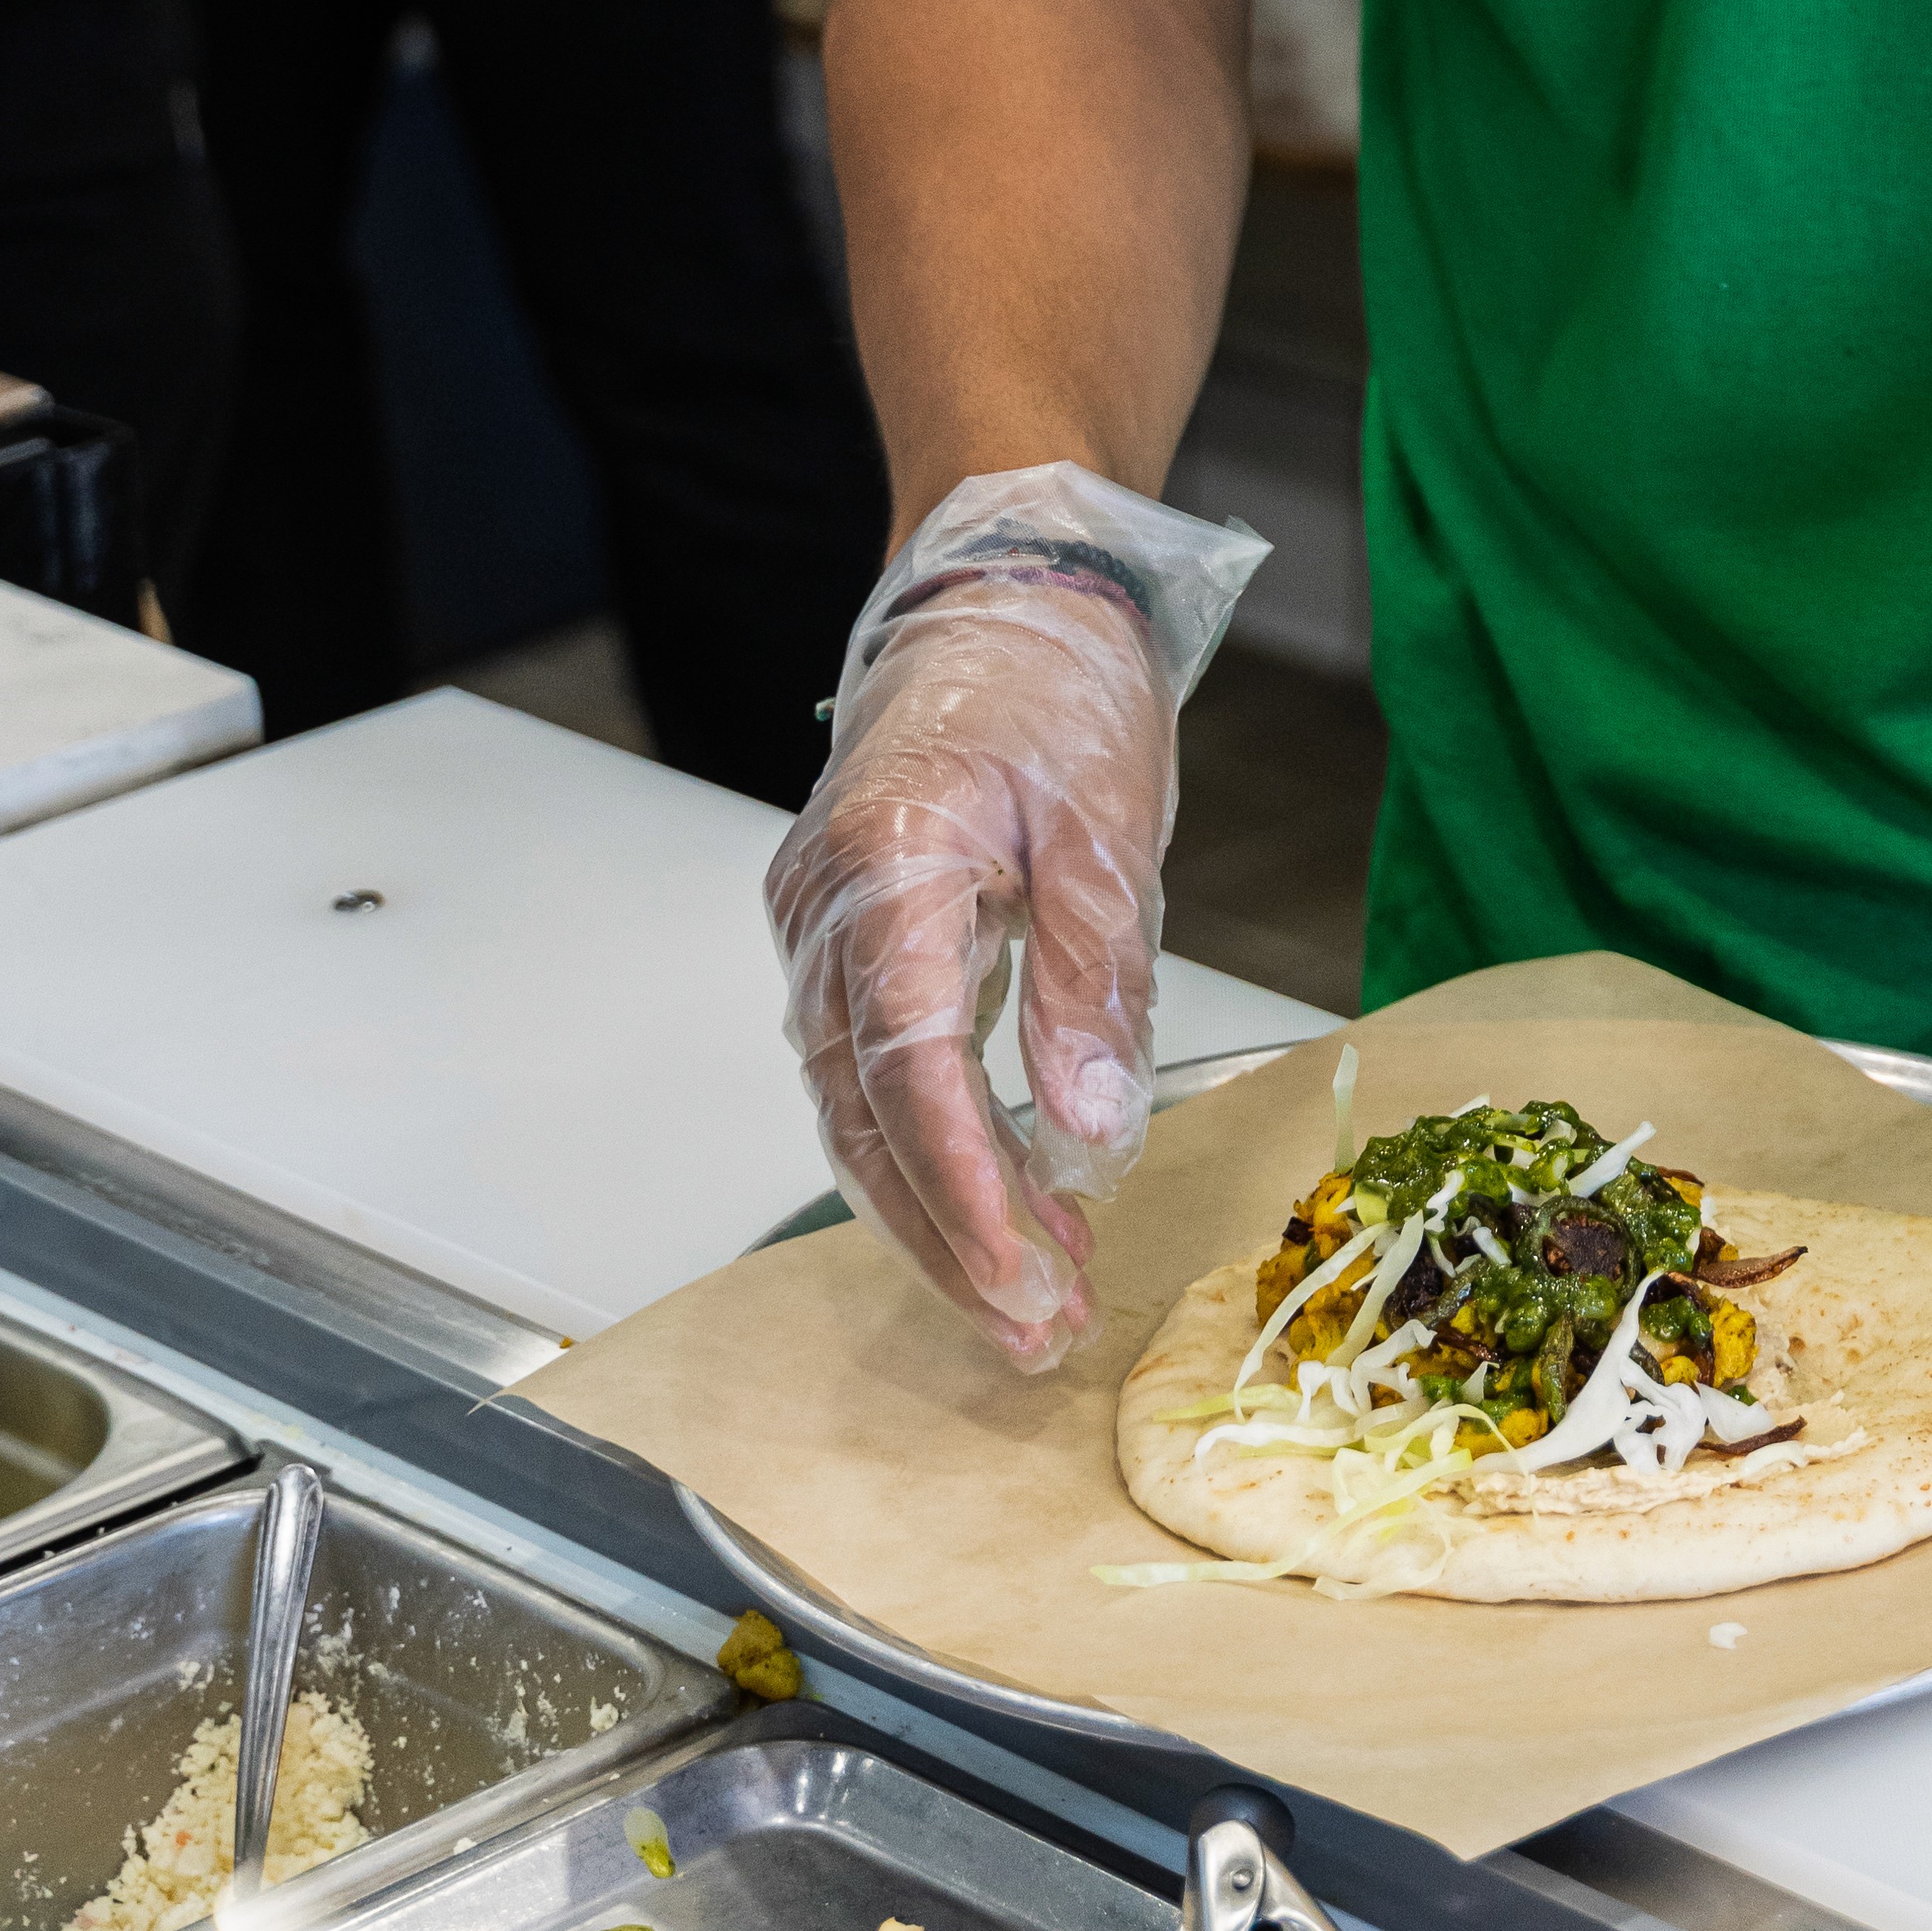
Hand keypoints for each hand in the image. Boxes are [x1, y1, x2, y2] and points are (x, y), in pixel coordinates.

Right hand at [771, 471, 1264, 1368]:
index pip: (908, 1064)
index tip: (1026, 1274)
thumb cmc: (1054, 687)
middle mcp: (826, 912)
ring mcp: (827, 933)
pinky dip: (946, 1155)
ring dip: (947, 1215)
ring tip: (1040, 1301)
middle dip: (952, 1238)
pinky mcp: (856, 949)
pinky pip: (882, 1076)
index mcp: (883, 865)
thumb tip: (1092, 1128)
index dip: (964, 1186)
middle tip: (1036, 1331)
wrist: (1006, 599)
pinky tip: (1020, 1209)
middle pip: (868, 1115)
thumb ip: (1090, 979)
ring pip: (865, 1113)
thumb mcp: (1105, 826)